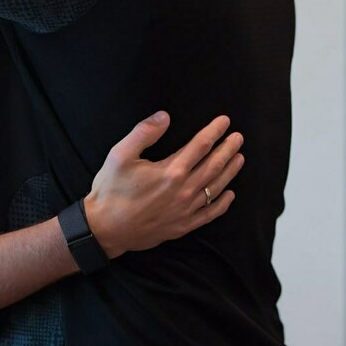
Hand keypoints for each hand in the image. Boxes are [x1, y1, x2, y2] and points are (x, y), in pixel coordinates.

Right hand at [84, 112, 242, 257]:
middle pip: (213, 165)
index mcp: (170, 171)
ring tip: (240, 159)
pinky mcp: (182, 226)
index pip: (200, 146)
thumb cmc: (111, 190)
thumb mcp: (120, 155)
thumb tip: (165, 116)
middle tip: (239, 138)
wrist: (105, 229)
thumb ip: (144, 133)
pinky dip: (222, 204)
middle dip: (228, 149)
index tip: (225, 121)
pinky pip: (209, 214)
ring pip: (215, 188)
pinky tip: (230, 195)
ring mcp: (185, 210)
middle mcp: (183, 190)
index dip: (214, 131)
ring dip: (230, 172)